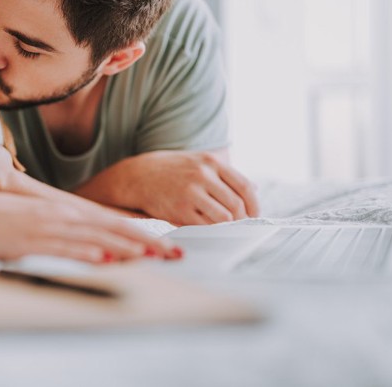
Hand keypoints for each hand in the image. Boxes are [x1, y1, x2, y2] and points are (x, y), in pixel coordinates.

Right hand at [0, 190, 182, 262]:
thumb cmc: (6, 220)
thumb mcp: (43, 224)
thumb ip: (70, 236)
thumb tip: (97, 251)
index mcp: (69, 211)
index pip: (114, 222)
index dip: (143, 234)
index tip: (166, 247)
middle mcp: (65, 216)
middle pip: (114, 228)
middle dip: (147, 243)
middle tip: (174, 254)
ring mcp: (51, 227)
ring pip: (95, 237)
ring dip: (124, 247)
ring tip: (151, 256)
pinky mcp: (33, 240)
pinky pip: (65, 247)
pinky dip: (86, 253)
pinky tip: (104, 259)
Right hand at [134, 150, 258, 225]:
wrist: (138, 176)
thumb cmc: (171, 170)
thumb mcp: (198, 161)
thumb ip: (224, 174)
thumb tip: (254, 189)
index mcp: (210, 162)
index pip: (244, 186)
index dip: (254, 204)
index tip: (253, 214)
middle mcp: (202, 175)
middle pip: (236, 205)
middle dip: (242, 219)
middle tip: (239, 224)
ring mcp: (190, 193)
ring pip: (223, 218)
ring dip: (227, 225)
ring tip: (223, 226)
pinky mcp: (179, 210)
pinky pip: (205, 226)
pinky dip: (210, 229)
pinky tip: (207, 227)